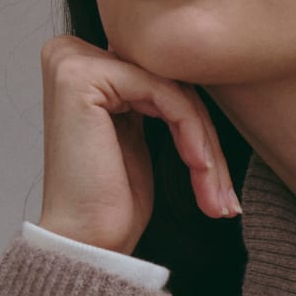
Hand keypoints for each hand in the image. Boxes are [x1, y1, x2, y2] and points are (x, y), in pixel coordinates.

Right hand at [36, 35, 239, 255]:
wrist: (85, 241)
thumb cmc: (110, 202)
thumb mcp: (135, 137)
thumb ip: (154, 100)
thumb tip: (203, 69)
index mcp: (80, 65)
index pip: (161, 80)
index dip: (198, 126)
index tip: (221, 179)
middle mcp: (69, 53)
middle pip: (168, 82)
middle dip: (206, 137)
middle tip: (226, 195)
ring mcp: (73, 61)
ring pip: (173, 89)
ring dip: (205, 142)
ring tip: (217, 194)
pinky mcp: (85, 76)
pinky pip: (165, 93)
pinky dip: (192, 132)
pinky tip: (199, 167)